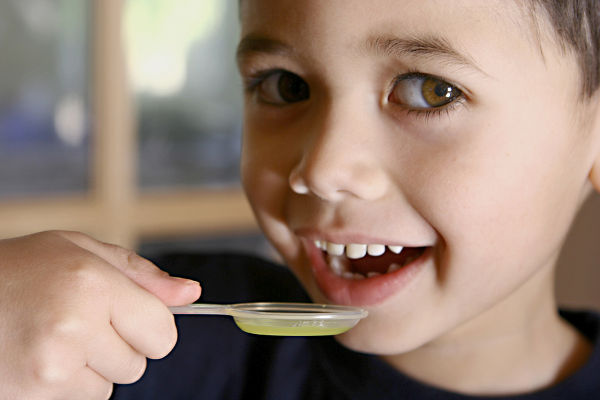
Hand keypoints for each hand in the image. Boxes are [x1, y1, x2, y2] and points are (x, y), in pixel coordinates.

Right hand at [0, 231, 200, 399]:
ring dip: (92, 369)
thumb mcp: (82, 251)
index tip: (130, 317)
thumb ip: (142, 276)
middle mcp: (74, 328)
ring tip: (55, 338)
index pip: (163, 334)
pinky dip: (67, 385)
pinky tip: (40, 357)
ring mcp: (49, 368)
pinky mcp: (32, 395)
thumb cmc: (21, 269)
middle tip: (80, 323)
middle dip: (119, 348)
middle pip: (137, 365)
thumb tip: (192, 294)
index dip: (151, 327)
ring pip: (108, 388)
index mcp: (94, 286)